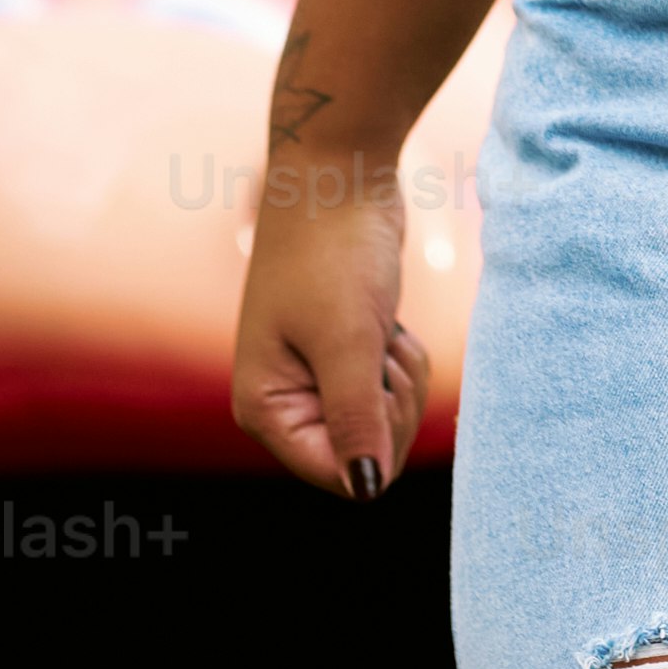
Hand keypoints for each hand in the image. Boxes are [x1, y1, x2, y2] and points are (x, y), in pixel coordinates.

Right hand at [230, 156, 431, 502]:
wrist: (338, 179)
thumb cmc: (333, 254)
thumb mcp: (349, 342)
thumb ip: (357, 420)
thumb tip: (367, 489)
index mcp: (265, 409)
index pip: (339, 475)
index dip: (377, 440)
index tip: (378, 381)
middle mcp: (286, 402)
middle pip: (369, 451)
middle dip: (392, 401)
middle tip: (379, 346)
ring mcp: (317, 379)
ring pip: (387, 419)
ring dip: (400, 374)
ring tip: (378, 325)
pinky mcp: (347, 355)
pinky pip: (393, 386)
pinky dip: (402, 357)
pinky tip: (386, 320)